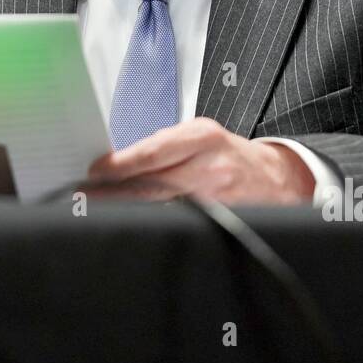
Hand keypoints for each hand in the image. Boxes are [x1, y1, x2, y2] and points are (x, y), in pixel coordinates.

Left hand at [85, 118, 314, 203]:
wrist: (276, 178)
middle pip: (152, 184)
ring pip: (163, 208)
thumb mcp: (199, 137)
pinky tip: (138, 225)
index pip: (153, 152)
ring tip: (103, 211)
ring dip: (130, 211)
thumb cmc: (229, 155)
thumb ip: (163, 148)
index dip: (120, 165)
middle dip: (115, 193)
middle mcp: (210, 167)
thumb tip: (117, 164)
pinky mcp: (222, 222)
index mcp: (201, 137)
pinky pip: (182, 225)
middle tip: (86, 197)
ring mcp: (217, 199)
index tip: (96, 173)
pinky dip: (157, 224)